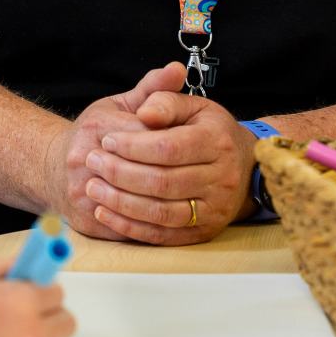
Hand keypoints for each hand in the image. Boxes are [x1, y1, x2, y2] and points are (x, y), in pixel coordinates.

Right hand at [44, 64, 187, 240]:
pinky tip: (171, 216)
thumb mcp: (120, 105)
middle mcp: (86, 159)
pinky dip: (152, 224)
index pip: (147, 136)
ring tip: (189, 195)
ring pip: (138, 204)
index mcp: (97, 127)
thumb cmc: (94, 135)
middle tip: (199, 174)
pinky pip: (128, 228)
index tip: (193, 146)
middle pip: (144, 172)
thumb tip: (177, 69)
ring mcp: (85, 192)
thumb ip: (152, 90)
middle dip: (174, 173)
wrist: (53, 168)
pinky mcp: (87, 220)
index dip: (173, 142)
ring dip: (167, 201)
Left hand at [79, 75, 256, 244]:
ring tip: (93, 188)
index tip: (106, 139)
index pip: (168, 147)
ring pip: (161, 212)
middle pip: (162, 181)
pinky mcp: (203, 232)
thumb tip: (145, 112)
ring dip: (121, 202)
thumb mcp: (192, 105)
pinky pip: (162, 235)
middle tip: (92, 162)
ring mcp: (214, 209)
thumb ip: (165, 100)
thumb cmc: (207, 130)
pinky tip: (105, 212)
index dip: (133, 145)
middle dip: (121, 173)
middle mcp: (222, 178)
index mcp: (217, 141)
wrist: (243, 167)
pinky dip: (130, 226)